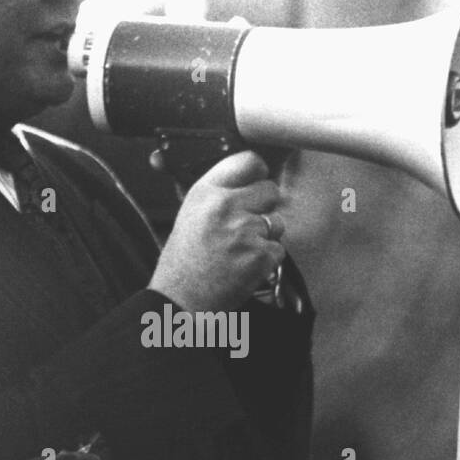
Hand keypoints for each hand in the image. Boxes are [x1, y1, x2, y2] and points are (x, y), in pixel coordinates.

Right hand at [147, 150, 285, 316]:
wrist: (180, 298)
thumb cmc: (183, 260)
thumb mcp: (190, 213)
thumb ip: (218, 193)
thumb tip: (249, 181)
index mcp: (205, 192)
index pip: (247, 161)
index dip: (257, 172)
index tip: (257, 181)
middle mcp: (226, 205)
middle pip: (270, 190)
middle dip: (264, 207)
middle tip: (247, 225)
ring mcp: (246, 230)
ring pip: (277, 221)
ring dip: (266, 235)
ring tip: (240, 250)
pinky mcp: (261, 254)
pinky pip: (278, 249)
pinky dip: (266, 259)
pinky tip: (244, 266)